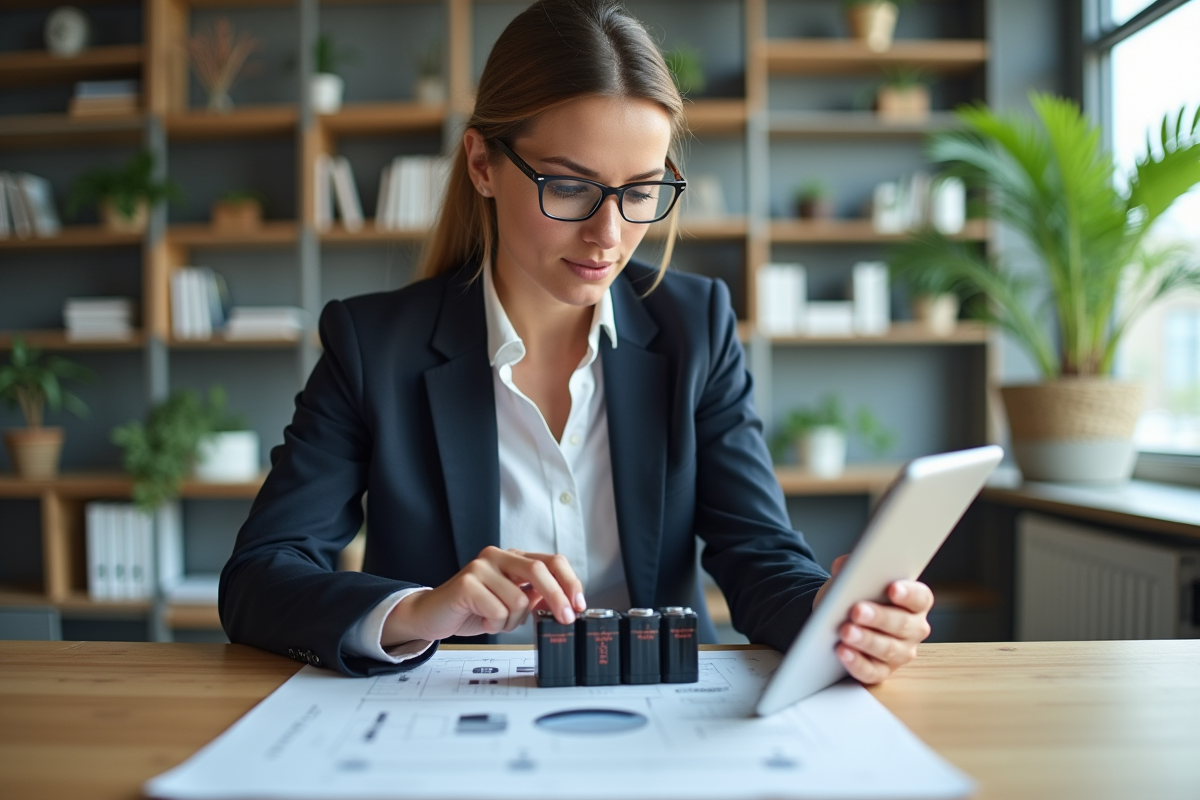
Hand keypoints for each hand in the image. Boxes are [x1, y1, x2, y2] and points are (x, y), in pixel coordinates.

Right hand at [381, 547, 585, 645]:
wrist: (432, 615)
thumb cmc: (472, 609)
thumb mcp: (511, 603)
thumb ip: (534, 596)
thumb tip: (566, 603)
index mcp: (512, 557)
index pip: (551, 560)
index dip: (570, 581)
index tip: (579, 604)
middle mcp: (497, 556)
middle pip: (539, 570)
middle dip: (558, 597)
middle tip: (566, 619)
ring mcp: (481, 567)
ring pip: (518, 599)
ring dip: (513, 621)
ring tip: (496, 621)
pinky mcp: (467, 583)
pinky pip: (498, 610)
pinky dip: (495, 624)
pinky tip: (483, 620)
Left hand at [812, 555, 933, 684]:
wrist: (839, 619)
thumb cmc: (855, 595)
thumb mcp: (853, 578)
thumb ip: (852, 567)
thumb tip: (842, 566)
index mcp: (915, 602)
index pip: (920, 598)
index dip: (908, 593)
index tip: (892, 588)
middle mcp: (914, 629)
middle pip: (902, 624)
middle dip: (879, 617)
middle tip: (857, 610)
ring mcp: (901, 652)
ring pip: (888, 649)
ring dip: (866, 640)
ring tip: (846, 631)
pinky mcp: (883, 671)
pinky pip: (872, 671)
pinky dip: (857, 663)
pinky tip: (843, 652)